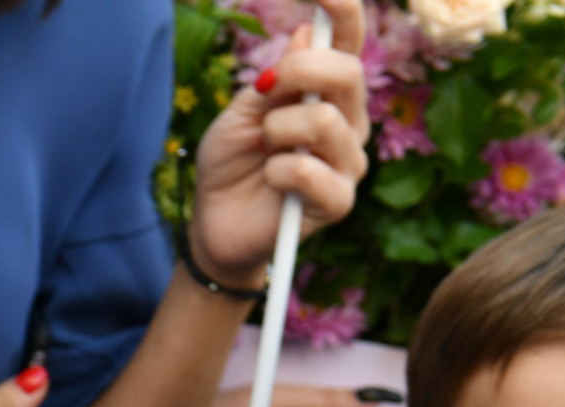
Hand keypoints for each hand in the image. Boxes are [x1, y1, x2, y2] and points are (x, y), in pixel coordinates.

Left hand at [187, 0, 370, 286]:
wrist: (215, 226)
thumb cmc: (231, 166)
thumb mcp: (241, 113)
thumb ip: (273, 80)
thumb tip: (307, 31)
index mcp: (328, 93)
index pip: (349, 42)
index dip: (342, 10)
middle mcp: (349, 121)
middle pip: (347, 73)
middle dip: (298, 72)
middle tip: (263, 92)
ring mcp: (348, 162)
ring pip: (323, 120)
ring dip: (277, 130)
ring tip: (264, 149)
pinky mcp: (339, 201)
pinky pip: (307, 168)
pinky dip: (277, 170)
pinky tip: (270, 180)